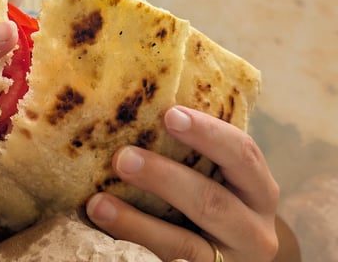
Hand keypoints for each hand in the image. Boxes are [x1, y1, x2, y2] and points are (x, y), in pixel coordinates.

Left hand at [86, 106, 280, 261]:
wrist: (232, 259)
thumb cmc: (214, 202)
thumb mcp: (219, 180)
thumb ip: (193, 153)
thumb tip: (134, 108)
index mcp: (258, 190)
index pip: (242, 154)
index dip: (208, 132)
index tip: (169, 114)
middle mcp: (254, 230)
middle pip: (211, 201)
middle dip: (163, 177)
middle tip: (121, 157)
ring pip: (184, 245)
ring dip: (137, 222)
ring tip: (97, 204)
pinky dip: (136, 247)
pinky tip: (107, 234)